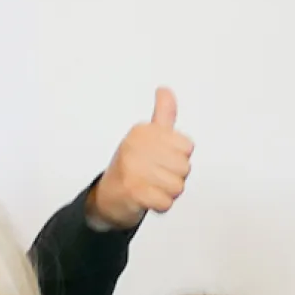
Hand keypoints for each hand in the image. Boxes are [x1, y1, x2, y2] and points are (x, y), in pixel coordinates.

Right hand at [84, 87, 195, 228]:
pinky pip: (166, 203)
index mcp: (143, 131)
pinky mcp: (133, 192)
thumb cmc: (131, 165)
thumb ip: (162, 114)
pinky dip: (160, 205)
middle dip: (174, 177)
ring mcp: (133, 169)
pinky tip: (148, 199)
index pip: (187, 146)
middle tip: (155, 176)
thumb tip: (165, 90)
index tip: (161, 158)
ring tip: (151, 187)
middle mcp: (136, 147)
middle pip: (185, 167)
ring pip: (178, 186)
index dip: (179, 157)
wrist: (107, 197)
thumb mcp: (146, 136)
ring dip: (167, 192)